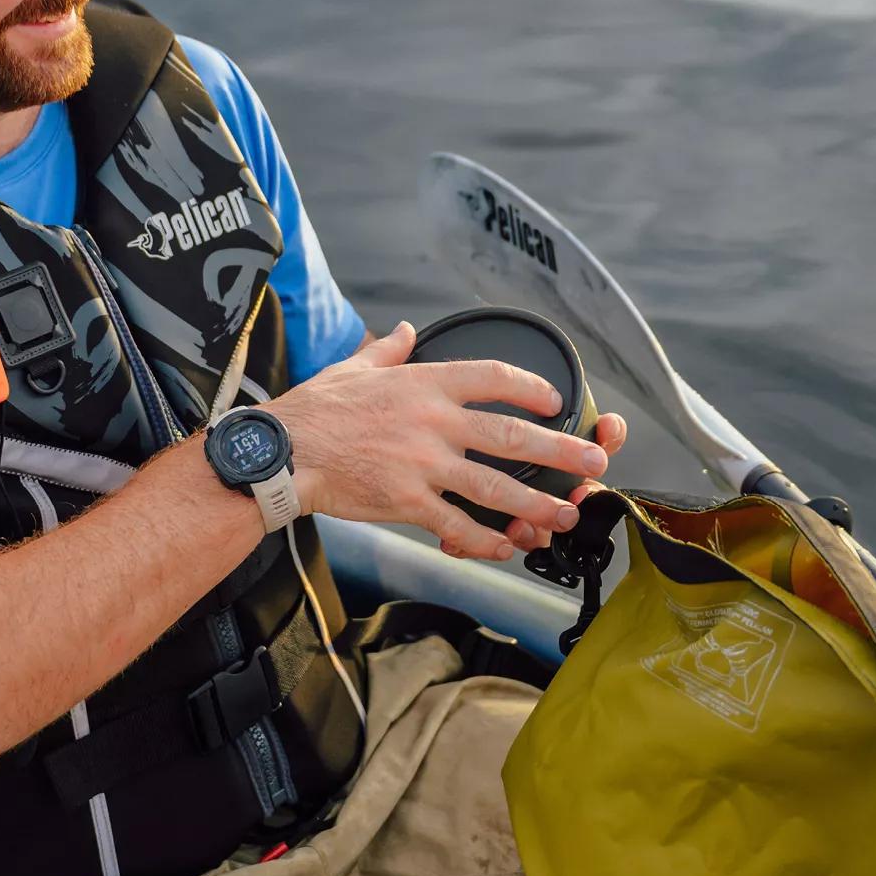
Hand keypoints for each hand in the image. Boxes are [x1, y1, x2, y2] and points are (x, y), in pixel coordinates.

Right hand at [272, 321, 627, 563]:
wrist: (282, 452)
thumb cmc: (313, 411)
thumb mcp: (353, 368)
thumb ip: (387, 351)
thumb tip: (404, 330)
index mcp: (423, 383)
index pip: (492, 376)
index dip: (530, 386)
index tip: (554, 398)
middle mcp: (431, 422)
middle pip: (510, 435)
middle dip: (560, 449)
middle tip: (593, 460)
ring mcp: (421, 464)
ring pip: (494, 487)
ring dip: (536, 502)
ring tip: (565, 512)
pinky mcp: (406, 502)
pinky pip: (456, 524)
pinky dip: (484, 539)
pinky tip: (505, 546)